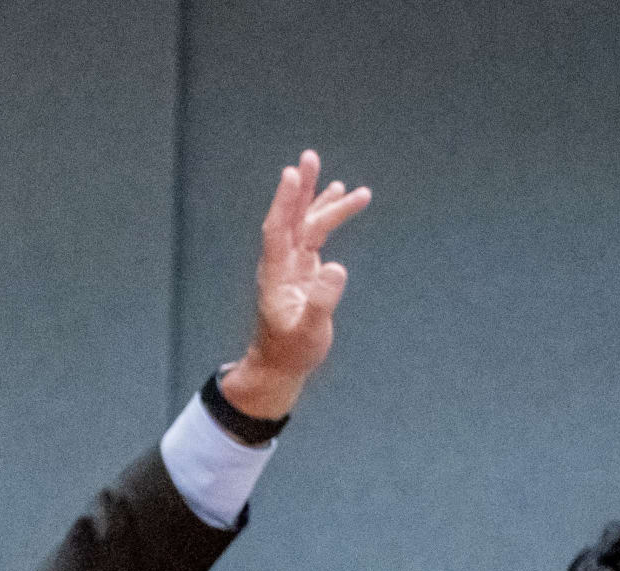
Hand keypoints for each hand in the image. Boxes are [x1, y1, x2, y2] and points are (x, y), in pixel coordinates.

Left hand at [220, 149, 370, 419]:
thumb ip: (322, 301)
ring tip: (341, 182)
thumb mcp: (309, 330)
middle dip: (300, 188)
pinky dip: (329, 215)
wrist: (281, 363)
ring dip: (320, 200)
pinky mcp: (304, 268)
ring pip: (307, 224)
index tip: (292, 174)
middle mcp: (282, 263)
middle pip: (290, 218)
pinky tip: (342, 197)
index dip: (285, 202)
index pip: (278, 230)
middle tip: (308, 157)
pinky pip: (316, 234)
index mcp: (277, 274)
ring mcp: (293, 264)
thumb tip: (337, 268)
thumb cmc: (292, 350)